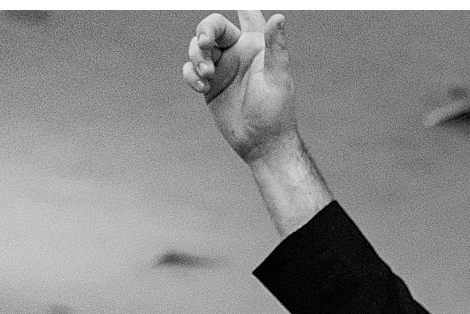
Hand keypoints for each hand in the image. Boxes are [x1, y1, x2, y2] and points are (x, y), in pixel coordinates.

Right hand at [182, 9, 297, 161]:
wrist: (261, 144)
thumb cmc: (276, 112)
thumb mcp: (277, 78)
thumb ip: (275, 47)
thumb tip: (279, 17)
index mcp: (256, 45)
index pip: (247, 15)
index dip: (241, 5)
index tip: (235, 2)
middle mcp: (238, 52)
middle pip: (212, 26)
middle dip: (205, 31)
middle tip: (204, 42)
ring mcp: (222, 67)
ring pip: (198, 46)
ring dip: (197, 55)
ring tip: (207, 73)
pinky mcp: (209, 83)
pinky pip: (191, 69)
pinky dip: (192, 74)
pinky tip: (202, 87)